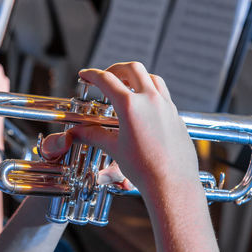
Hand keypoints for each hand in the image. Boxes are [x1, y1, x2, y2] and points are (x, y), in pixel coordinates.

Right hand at [41, 62, 198, 193]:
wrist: (172, 183)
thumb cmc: (145, 169)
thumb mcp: (114, 148)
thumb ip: (93, 135)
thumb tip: (76, 132)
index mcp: (131, 106)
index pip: (107, 80)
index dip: (92, 75)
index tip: (86, 75)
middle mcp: (151, 100)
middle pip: (132, 68)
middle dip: (115, 69)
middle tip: (105, 77)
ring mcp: (166, 105)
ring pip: (151, 77)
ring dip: (136, 76)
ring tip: (125, 86)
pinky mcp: (175, 114)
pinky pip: (162, 93)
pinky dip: (150, 90)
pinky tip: (143, 104)